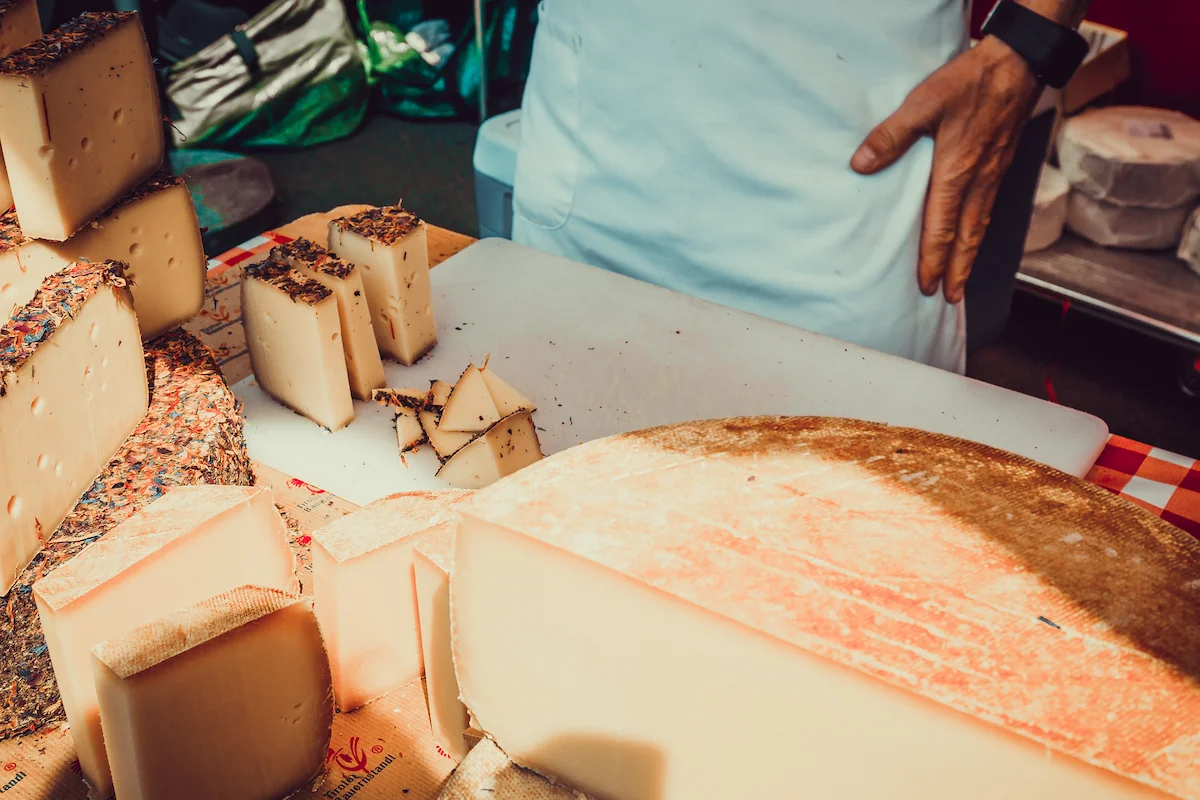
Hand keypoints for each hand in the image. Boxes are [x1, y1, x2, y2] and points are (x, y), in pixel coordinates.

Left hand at [850, 37, 1041, 302]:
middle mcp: (978, 180)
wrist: (1018, 62)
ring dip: (969, 257)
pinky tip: (973, 237)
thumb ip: (891, 135)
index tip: (926, 286)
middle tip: (949, 300)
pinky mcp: (1001, 164)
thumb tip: (861, 164)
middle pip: (966, 237)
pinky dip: (979, 232)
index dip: (932, 260)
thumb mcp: (923, 102)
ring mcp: (993, 174)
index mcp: (956, 171)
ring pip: (980, 226)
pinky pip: (989, 209)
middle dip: (956, 271)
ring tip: (961, 281)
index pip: (941, 227)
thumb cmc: (971, 80)